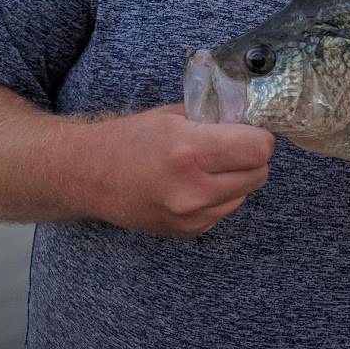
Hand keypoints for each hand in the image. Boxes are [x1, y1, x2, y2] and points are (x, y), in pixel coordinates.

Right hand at [86, 103, 274, 237]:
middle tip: (232, 145)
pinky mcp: (188, 232)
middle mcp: (193, 190)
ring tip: (208, 166)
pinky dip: (219, 196)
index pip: (259, 149)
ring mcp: (191, 216)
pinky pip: (225, 211)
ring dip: (237, 179)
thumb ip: (214, 117)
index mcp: (190, 151)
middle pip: (259, 174)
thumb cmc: (130, 138)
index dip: (260, 136)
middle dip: (252, 157)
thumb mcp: (174, 116)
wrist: (89, 176)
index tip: (250, 130)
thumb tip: (251, 118)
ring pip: (245, 194)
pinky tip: (194, 184)